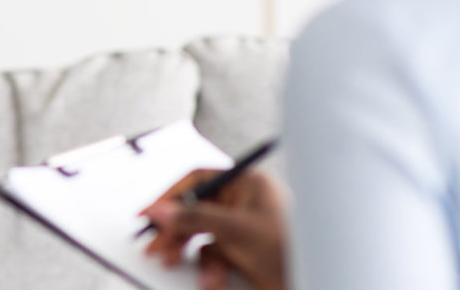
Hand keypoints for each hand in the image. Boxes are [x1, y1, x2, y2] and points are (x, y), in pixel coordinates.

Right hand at [138, 169, 287, 289]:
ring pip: (199, 235)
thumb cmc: (289, 250)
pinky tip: (214, 281)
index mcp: (247, 184)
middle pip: (194, 209)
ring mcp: (241, 228)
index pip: (198, 180)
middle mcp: (242, 202)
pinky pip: (212, 255)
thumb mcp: (236, 231)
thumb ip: (194, 218)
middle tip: (155, 247)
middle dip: (174, 231)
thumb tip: (161, 210)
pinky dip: (208, 269)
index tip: (148, 212)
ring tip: (176, 264)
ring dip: (189, 254)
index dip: (170, 195)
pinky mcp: (241, 251)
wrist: (311, 280)